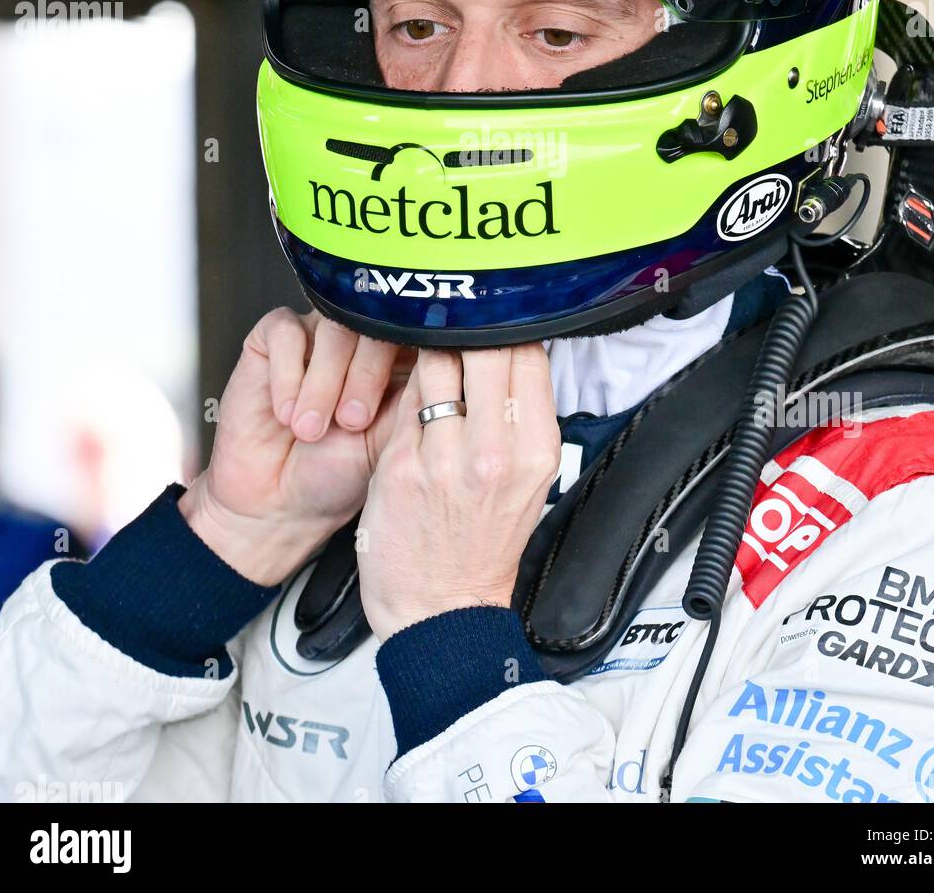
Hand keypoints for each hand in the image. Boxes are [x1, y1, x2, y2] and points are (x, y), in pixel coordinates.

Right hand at [180, 308, 413, 584]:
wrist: (281, 501)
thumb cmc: (340, 474)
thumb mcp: (392, 441)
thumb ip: (418, 398)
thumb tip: (447, 366)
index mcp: (400, 356)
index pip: (416, 331)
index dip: (409, 357)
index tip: (402, 399)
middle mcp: (362, 338)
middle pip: (375, 324)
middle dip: (365, 375)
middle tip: (352, 421)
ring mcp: (319, 333)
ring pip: (332, 327)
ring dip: (324, 382)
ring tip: (312, 429)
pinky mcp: (276, 336)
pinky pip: (285, 332)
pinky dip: (287, 375)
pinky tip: (286, 412)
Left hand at [357, 345, 560, 641]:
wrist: (443, 611)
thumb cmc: (481, 543)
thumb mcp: (526, 477)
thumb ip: (516, 415)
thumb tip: (506, 347)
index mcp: (536, 449)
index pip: (527, 353)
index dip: (506, 328)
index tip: (489, 323)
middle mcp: (496, 452)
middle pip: (484, 347)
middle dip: (467, 330)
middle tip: (452, 328)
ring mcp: (446, 460)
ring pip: (436, 362)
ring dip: (429, 350)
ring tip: (423, 351)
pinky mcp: (401, 468)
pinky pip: (402, 400)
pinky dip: (400, 386)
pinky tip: (397, 386)